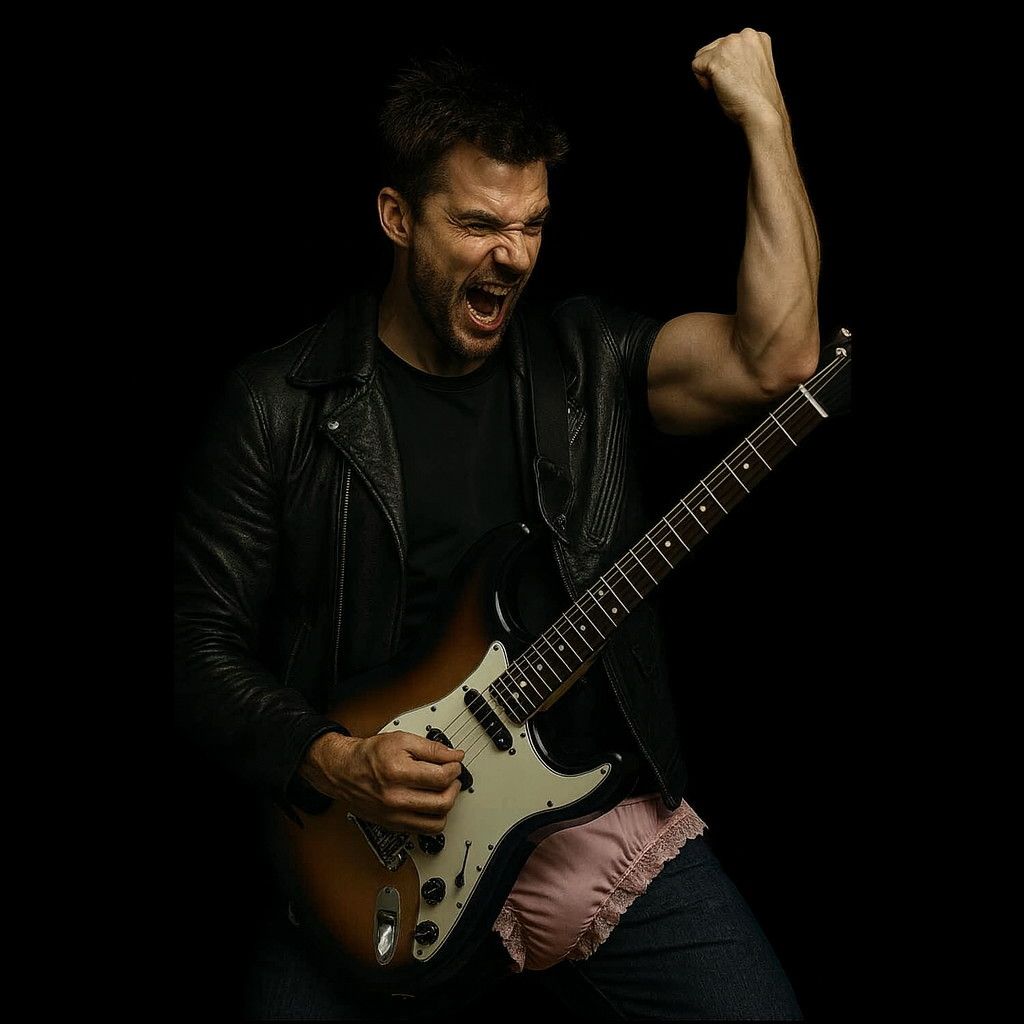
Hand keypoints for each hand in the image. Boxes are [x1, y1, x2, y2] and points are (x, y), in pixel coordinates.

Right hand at [299, 730, 464, 832]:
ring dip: (447, 806)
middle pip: (443, 802)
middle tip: (452, 777)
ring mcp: (394, 815)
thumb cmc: (369, 755)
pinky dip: (433, 818)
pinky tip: (431, 803)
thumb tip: (454, 756)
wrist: (344, 772)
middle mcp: (395, 799)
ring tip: (443, 791)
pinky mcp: (393, 825)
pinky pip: (423, 830)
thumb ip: (432, 748)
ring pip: (437, 822)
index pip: (442, 778)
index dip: (454, 769)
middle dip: (454, 787)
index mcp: (398, 773)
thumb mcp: (402, 740)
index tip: (454, 763)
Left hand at [691, 28, 786, 129]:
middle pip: (714, 48)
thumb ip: (742, 58)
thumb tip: (725, 64)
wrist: (763, 112)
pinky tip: (718, 89)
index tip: (737, 80)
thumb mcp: (755, 69)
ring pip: (703, 55)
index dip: (727, 65)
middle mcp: (745, 34)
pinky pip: (696, 66)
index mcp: (757, 37)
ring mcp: (730, 44)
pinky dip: (702, 81)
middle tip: (732, 85)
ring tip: (727, 86)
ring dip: (709, 73)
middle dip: (717, 67)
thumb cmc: (760, 99)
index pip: (727, 45)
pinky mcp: (716, 58)